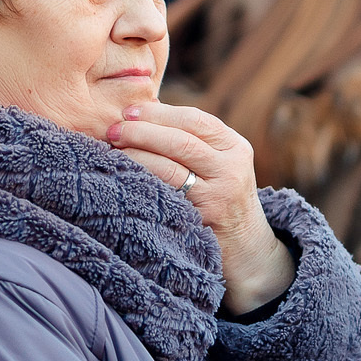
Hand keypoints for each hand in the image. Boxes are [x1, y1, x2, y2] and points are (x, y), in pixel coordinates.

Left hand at [107, 102, 295, 313]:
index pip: (195, 120)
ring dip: (136, 154)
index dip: (159, 113)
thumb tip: (141, 113)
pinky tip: (124, 176)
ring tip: (113, 149)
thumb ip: (195, 142)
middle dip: (142, 131)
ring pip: (170, 167)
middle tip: (113, 129)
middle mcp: (232, 169)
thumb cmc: (222, 200)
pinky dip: (142, 181)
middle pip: (181, 141)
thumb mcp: (222, 166)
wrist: (247, 250)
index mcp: (236, 147)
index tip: (129, 111)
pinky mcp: (203, 219)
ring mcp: (218, 196)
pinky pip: (166, 194)